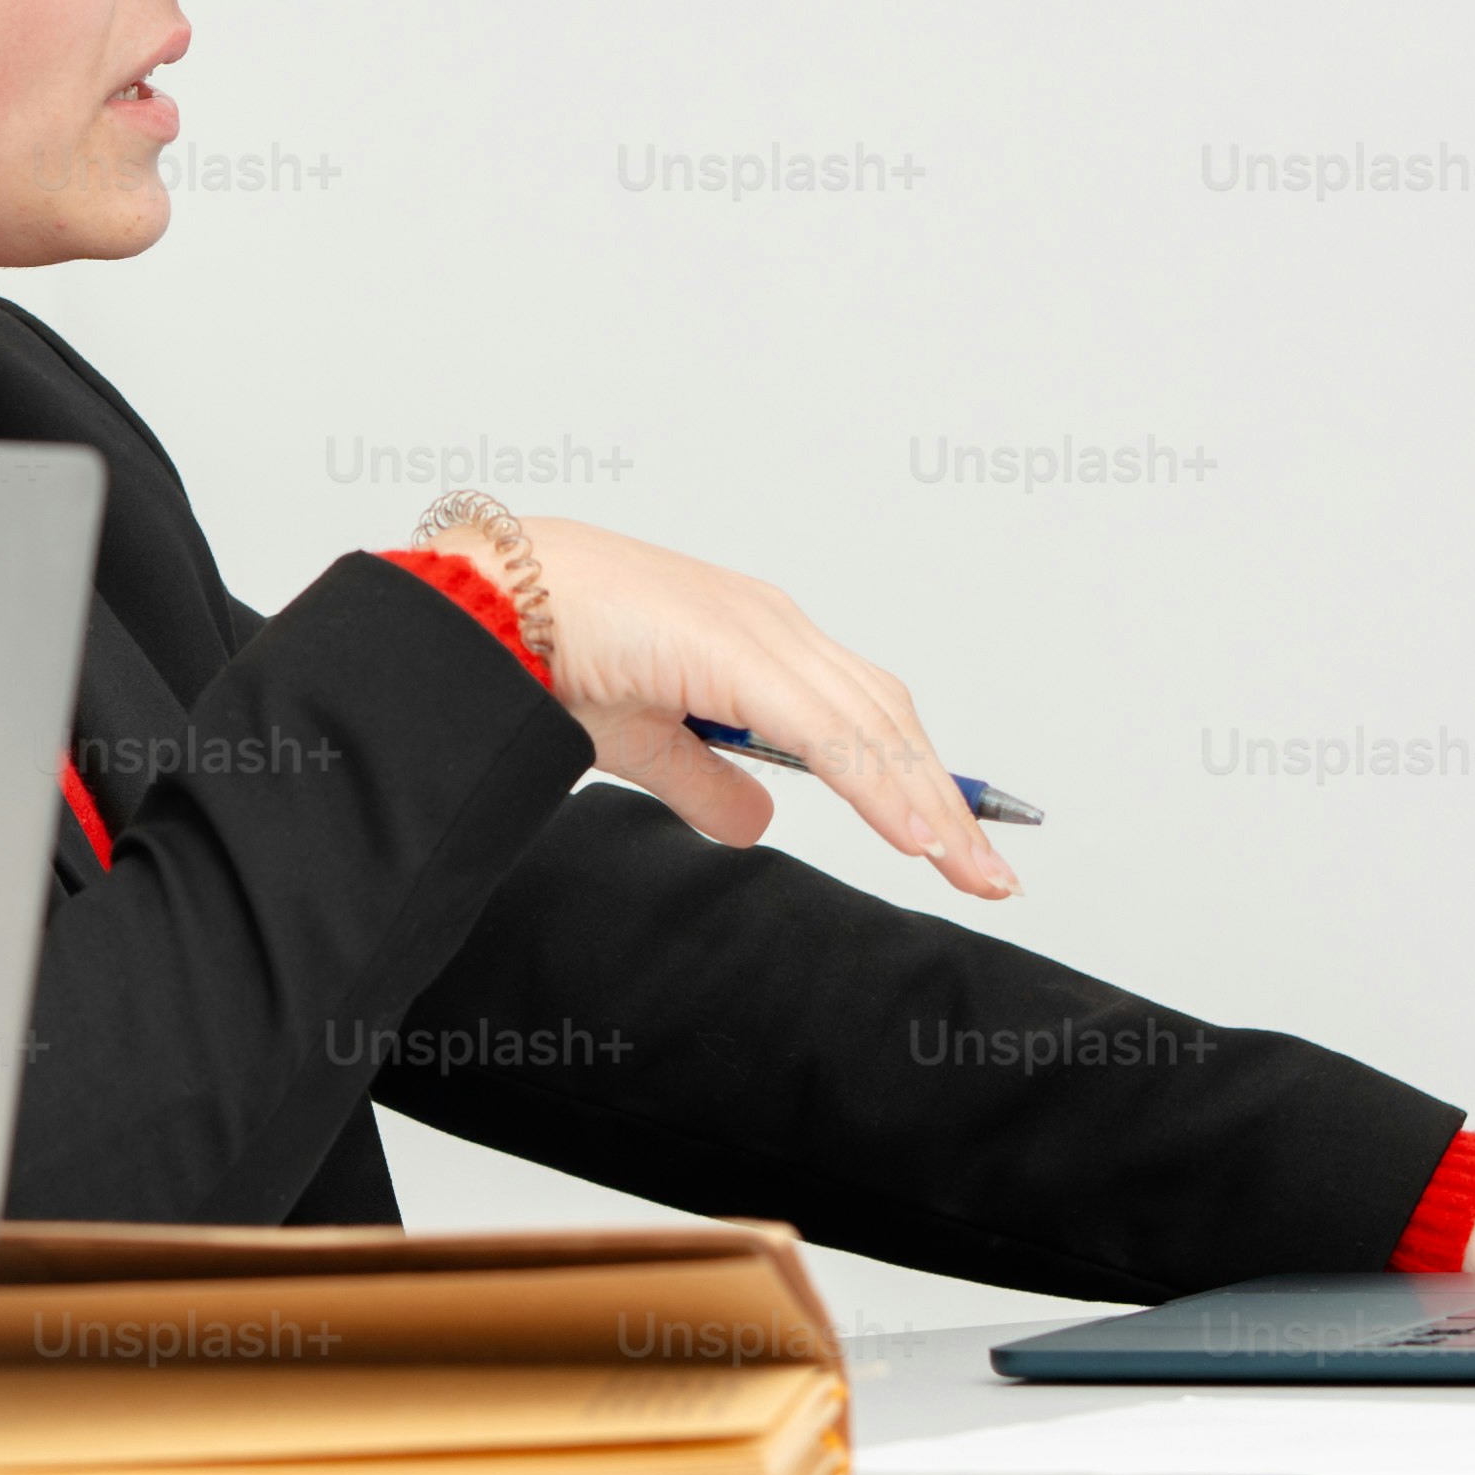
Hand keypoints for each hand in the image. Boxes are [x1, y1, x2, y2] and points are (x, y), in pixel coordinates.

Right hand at [487, 516, 1017, 898]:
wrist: (484, 602)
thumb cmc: (547, 650)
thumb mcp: (644, 742)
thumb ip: (706, 783)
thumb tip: (758, 824)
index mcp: (758, 638)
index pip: (864, 712)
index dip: (916, 775)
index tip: (956, 839)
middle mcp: (773, 625)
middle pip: (887, 719)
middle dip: (943, 799)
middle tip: (990, 872)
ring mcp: (759, 631)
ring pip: (872, 725)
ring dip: (927, 803)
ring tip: (971, 870)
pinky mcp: (735, 650)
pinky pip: (826, 730)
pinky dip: (877, 784)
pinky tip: (912, 836)